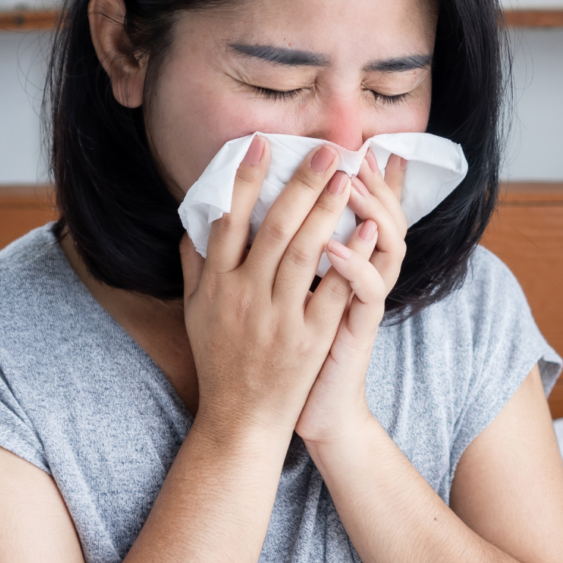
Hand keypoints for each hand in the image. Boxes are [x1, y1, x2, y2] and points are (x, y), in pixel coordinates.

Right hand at [180, 136, 357, 442]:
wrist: (241, 419)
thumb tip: (194, 222)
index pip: (229, 221)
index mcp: (216, 286)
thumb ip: (194, 266)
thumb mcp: (195, 313)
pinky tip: (367, 231)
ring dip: (326, 211)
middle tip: (324, 149)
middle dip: (299, 184)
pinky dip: (350, 260)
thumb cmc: (219, 362)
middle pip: (273, 228)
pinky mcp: (308, 339)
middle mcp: (244, 297)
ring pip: (302, 254)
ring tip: (346, 176)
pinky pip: (332, 292)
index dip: (244, 179)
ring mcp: (277, 318)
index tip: (261, 143)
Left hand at [295, 150, 407, 449]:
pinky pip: (368, 292)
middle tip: (353, 152)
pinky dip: (352, 266)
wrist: (295, 413)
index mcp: (342, 267)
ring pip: (386, 245)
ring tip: (348, 183)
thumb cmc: (283, 353)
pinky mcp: (361, 330)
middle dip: (370, 182)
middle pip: (382, 217)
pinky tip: (331, 246)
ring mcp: (363, 304)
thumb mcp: (279, 297)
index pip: (362, 211)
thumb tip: (239, 217)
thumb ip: (272, 257)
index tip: (355, 145)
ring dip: (369, 211)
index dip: (365, 178)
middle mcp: (360, 279)